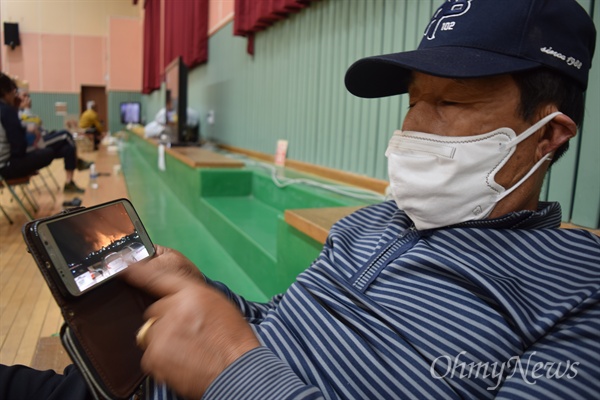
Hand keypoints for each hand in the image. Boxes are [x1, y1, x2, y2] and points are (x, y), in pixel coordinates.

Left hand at [121, 246, 259, 398]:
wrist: (236, 370)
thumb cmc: (233, 338)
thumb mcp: (219, 305)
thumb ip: (193, 298)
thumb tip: (174, 300)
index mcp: (192, 293)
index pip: (158, 278)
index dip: (138, 271)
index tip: (124, 266)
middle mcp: (173, 308)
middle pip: (155, 311)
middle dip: (165, 320)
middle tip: (187, 334)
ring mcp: (162, 333)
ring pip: (151, 333)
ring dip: (163, 340)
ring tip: (187, 351)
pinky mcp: (154, 356)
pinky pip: (150, 354)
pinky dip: (161, 360)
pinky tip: (181, 362)